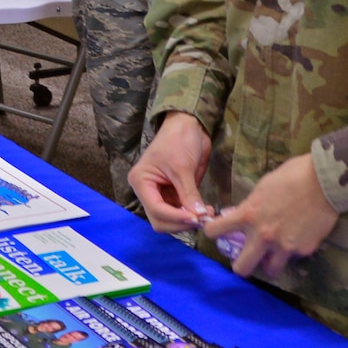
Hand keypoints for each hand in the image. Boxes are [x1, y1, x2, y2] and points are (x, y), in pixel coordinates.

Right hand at [128, 111, 215, 234]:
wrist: (188, 125)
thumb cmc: (179, 140)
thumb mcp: (183, 168)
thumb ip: (189, 194)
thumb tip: (199, 217)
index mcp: (141, 182)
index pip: (156, 210)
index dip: (175, 217)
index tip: (196, 218)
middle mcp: (148, 191)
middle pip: (160, 220)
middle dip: (180, 222)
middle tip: (202, 218)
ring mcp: (161, 194)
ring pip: (170, 220)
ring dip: (188, 221)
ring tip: (206, 214)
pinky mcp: (174, 194)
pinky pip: (180, 212)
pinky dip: (192, 215)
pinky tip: (204, 210)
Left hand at [203, 152, 339, 279]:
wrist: (324, 181)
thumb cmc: (291, 176)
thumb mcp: (262, 188)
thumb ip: (252, 207)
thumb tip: (246, 217)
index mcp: (247, 215)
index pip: (214, 231)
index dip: (213, 231)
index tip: (217, 231)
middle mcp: (263, 236)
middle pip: (241, 268)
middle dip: (240, 265)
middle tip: (245, 258)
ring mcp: (284, 246)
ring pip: (270, 270)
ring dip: (269, 263)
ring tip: (273, 253)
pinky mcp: (303, 250)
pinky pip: (293, 257)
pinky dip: (292, 250)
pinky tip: (298, 236)